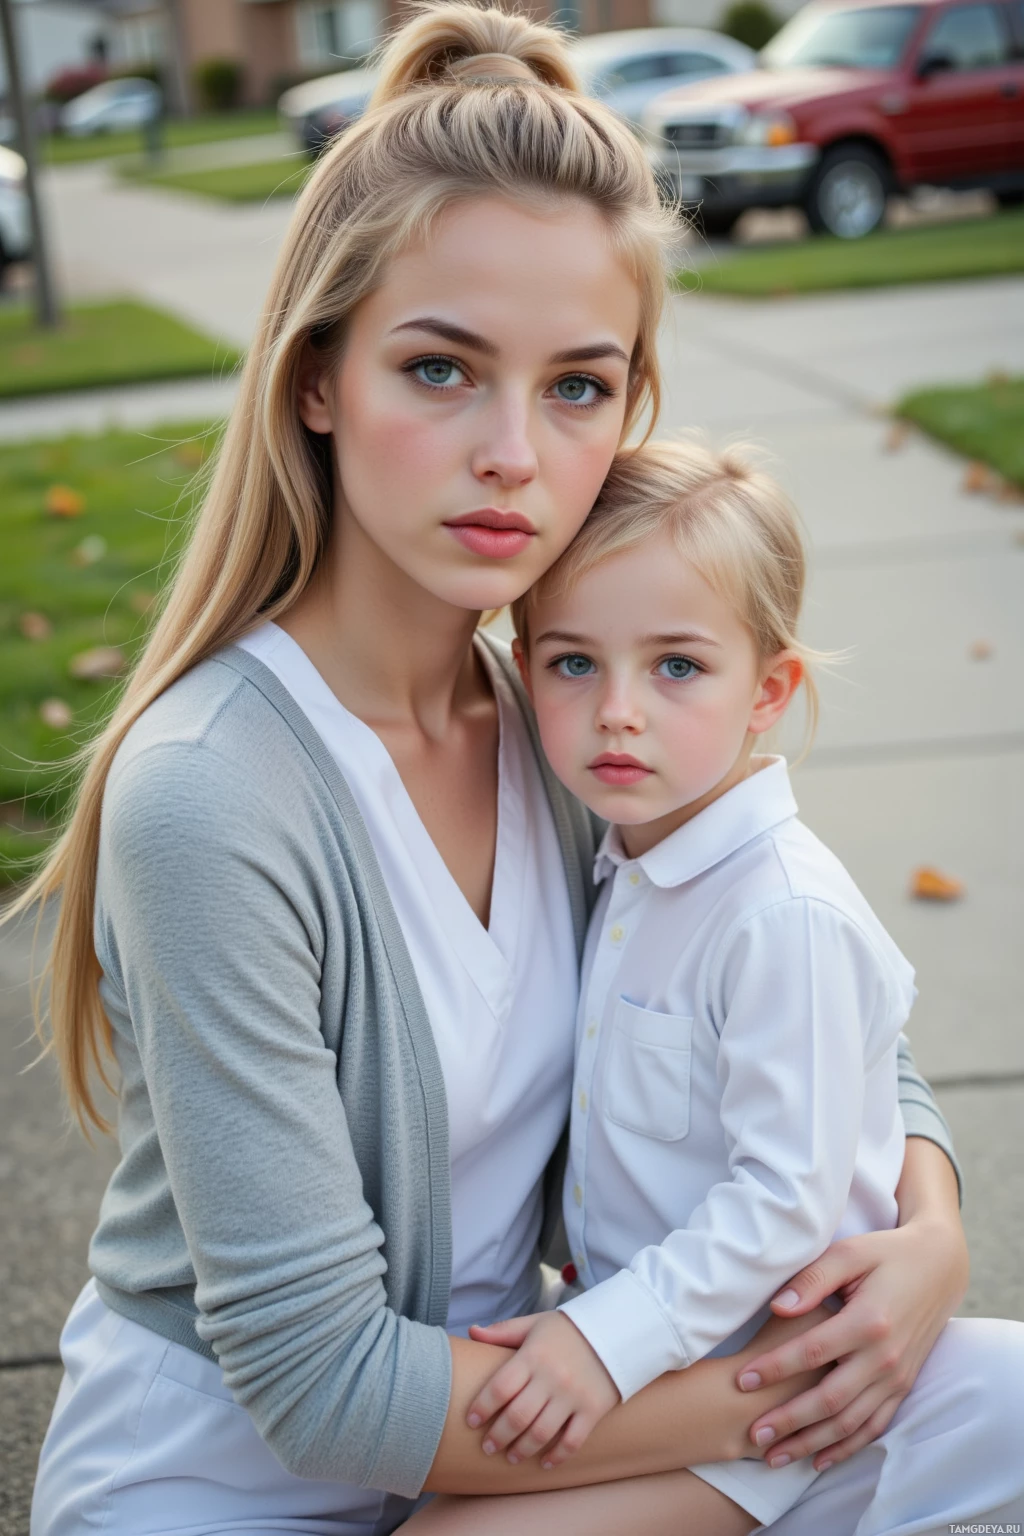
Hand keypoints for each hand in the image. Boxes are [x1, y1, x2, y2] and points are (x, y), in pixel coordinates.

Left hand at [466, 1311, 620, 1467]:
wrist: (616, 1330)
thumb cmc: (568, 1330)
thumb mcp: (535, 1324)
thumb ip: (504, 1331)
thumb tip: (472, 1331)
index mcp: (533, 1355)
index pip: (500, 1386)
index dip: (482, 1407)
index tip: (470, 1421)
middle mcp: (552, 1377)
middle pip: (517, 1415)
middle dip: (498, 1436)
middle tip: (487, 1447)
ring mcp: (573, 1396)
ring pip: (541, 1433)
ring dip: (522, 1450)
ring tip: (510, 1457)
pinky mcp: (593, 1410)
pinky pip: (572, 1441)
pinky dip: (557, 1457)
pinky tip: (544, 1463)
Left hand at [736, 1214, 968, 1471]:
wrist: (939, 1267)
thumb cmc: (886, 1253)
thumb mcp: (849, 1253)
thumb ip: (812, 1280)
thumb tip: (778, 1308)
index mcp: (869, 1321)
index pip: (812, 1352)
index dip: (775, 1369)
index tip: (741, 1380)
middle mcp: (885, 1357)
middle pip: (829, 1399)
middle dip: (789, 1420)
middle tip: (753, 1433)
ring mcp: (897, 1377)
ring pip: (850, 1423)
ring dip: (812, 1443)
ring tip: (774, 1457)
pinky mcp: (903, 1386)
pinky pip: (874, 1427)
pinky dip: (846, 1447)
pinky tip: (819, 1460)